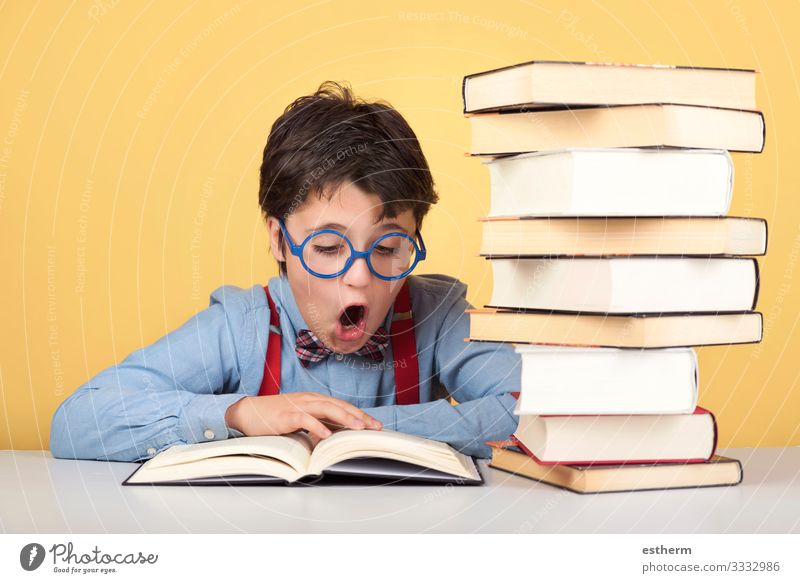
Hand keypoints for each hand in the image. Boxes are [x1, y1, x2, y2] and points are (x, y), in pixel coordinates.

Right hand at [224, 392, 381, 439]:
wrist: (249, 412)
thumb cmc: (276, 418)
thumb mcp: (302, 420)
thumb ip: (319, 424)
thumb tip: (337, 436)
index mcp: (315, 400)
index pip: (343, 407)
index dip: (361, 415)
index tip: (376, 425)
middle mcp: (310, 400)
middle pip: (340, 406)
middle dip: (359, 416)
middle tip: (375, 427)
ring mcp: (298, 406)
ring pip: (326, 409)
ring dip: (344, 418)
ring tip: (359, 428)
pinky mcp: (286, 415)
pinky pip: (304, 419)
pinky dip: (317, 426)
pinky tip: (327, 435)